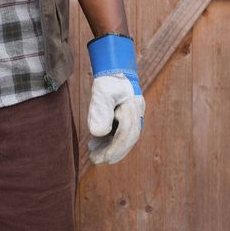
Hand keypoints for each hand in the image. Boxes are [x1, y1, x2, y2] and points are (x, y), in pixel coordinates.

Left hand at [86, 34, 144, 164]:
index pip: (127, 133)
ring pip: (124, 139)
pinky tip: (95, 145)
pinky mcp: (126, 119)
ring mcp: (133, 116)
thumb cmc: (107, 80)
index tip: (101, 158)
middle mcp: (136, 113)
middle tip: (95, 160)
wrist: (113, 70)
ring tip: (93, 155)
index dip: (115, 148)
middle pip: (128, 139)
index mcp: (132, 107)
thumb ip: (100, 110)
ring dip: (109, 149)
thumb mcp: (101, 92)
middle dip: (112, 153)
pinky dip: (109, 142)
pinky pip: (120, 134)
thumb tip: (99, 133)